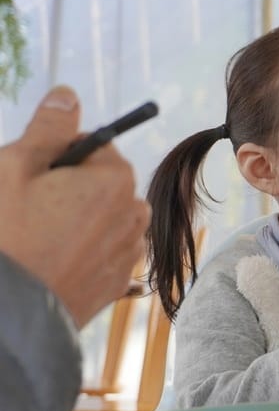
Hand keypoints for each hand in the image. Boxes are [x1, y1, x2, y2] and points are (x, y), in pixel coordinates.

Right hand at [0, 86, 150, 327]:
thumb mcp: (14, 168)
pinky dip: (78, 250)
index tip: (28, 175)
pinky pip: (99, 251)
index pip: (92, 145)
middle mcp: (134, 214)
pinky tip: (49, 262)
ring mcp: (128, 252)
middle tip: (24, 209)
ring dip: (73, 219)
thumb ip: (47, 129)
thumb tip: (68, 94)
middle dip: (65, 187)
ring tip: (34, 239)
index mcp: (117, 179)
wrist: (6, 316)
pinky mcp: (115, 283)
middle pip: (98, 182)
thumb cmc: (6, 236)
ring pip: (99, 217)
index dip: (54, 155)